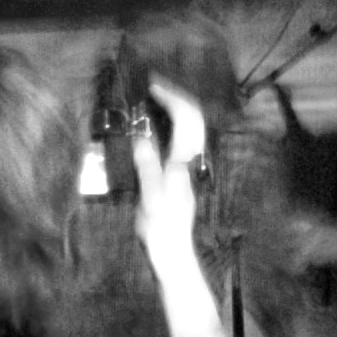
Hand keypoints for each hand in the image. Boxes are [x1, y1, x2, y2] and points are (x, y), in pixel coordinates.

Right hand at [133, 75, 209, 263]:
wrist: (173, 251)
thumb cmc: (161, 229)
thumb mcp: (151, 199)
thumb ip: (148, 169)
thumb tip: (142, 140)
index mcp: (183, 162)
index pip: (185, 120)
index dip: (171, 98)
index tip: (152, 87)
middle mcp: (190, 161)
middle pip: (194, 118)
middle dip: (177, 96)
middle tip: (154, 85)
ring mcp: (189, 166)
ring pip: (193, 127)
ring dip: (178, 108)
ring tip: (156, 97)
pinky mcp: (183, 172)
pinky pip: (184, 138)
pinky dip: (175, 122)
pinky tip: (159, 122)